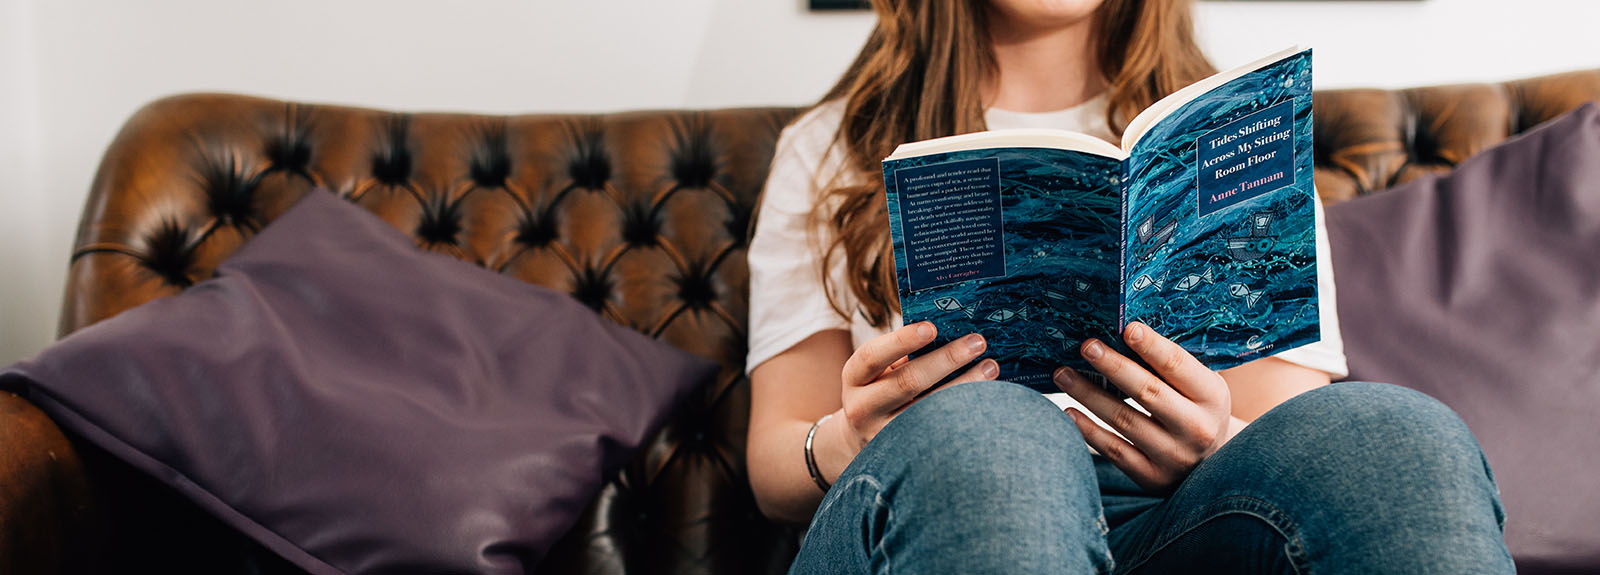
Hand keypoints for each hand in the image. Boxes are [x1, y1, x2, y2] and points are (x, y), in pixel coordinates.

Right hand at [838, 322, 997, 451]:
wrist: (859, 440)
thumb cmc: (879, 390)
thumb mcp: (878, 371)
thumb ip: (902, 354)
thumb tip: (949, 334)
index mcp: (854, 377)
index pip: (872, 356)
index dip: (902, 341)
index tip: (932, 328)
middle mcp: (862, 408)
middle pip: (907, 382)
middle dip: (946, 359)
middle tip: (977, 342)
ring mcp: (882, 435)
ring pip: (929, 410)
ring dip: (965, 386)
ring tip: (990, 367)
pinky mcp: (904, 454)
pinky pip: (940, 431)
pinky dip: (964, 413)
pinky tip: (985, 398)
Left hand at [1054, 322, 1232, 492]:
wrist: (1212, 466)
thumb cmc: (1196, 411)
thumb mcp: (1201, 387)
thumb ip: (1173, 365)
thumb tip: (1125, 330)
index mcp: (1212, 397)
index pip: (1178, 366)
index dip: (1152, 346)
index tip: (1127, 328)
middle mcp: (1196, 428)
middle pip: (1148, 392)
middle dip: (1114, 366)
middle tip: (1087, 346)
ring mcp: (1174, 456)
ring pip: (1124, 420)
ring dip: (1089, 395)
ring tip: (1062, 374)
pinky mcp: (1151, 477)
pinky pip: (1114, 451)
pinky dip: (1089, 431)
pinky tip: (1068, 413)